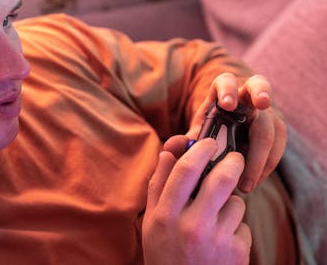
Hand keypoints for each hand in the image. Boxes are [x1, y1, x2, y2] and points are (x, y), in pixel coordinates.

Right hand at [142, 138, 251, 264]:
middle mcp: (191, 226)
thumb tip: (168, 153)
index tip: (207, 142)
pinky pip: (244, 225)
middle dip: (232, 162)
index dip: (200, 150)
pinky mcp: (237, 253)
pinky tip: (222, 239)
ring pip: (237, 202)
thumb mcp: (152, 221)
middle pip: (221, 179)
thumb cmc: (164, 252)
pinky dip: (236, 228)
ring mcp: (217, 240)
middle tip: (234, 158)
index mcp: (166, 216)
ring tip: (217, 217)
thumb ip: (158, 185)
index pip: (186, 170)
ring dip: (230, 203)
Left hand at [187, 73, 286, 192]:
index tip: (226, 104)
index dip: (227, 89)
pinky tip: (254, 180)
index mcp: (221, 92)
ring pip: (272, 122)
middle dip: (261, 95)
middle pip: (259, 86)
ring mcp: (265, 111)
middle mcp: (246, 96)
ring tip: (246, 181)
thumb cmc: (209, 133)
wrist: (228, 140)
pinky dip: (267, 163)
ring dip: (262, 152)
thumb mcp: (196, 135)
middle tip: (262, 103)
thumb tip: (171, 146)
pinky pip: (279, 143)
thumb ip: (184, 141)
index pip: (225, 81)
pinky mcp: (276, 129)